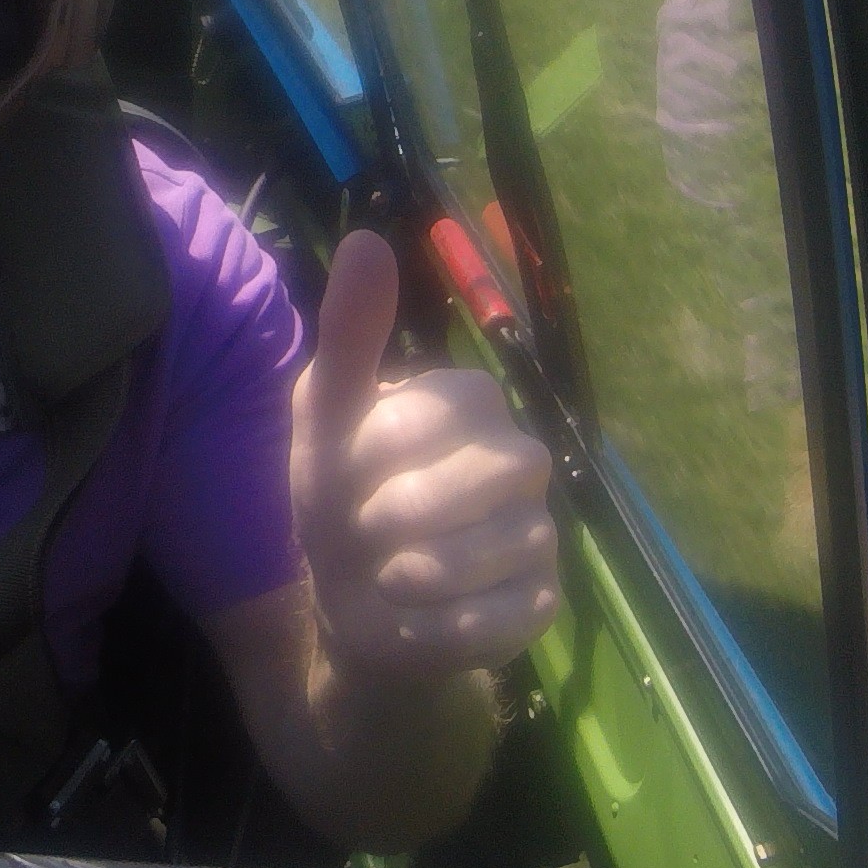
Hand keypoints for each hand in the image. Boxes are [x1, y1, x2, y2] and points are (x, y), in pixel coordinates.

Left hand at [290, 229, 560, 680]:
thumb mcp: (325, 416)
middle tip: (364, 527)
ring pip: (478, 556)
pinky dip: (432, 627)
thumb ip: (349, 333)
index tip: (344, 468)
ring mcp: (542, 535)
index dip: (370, 451)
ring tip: (387, 573)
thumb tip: (367, 240)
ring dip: (406, 575)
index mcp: (476, 403)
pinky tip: (416, 615)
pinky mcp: (543, 606)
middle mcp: (524, 462)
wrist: (351, 602)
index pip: (432, 413)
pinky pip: (490, 621)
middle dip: (386, 516)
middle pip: (463, 484)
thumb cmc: (342, 496)